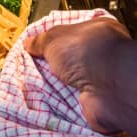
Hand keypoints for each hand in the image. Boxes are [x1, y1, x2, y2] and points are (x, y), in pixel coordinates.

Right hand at [23, 18, 130, 133]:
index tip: (39, 47)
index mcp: (98, 31)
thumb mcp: (54, 38)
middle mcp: (103, 56)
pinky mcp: (97, 102)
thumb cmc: (87, 52)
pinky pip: (73, 103)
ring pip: (72, 83)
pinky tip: (46, 102)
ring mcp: (101, 80)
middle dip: (54, 66)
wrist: (108, 87)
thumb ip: (40, 41)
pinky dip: (61, 104)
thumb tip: (29, 43)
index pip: (75, 33)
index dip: (57, 40)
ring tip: (35, 86)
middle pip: (72, 60)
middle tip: (34, 68)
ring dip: (56, 87)